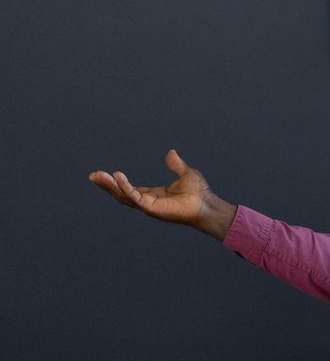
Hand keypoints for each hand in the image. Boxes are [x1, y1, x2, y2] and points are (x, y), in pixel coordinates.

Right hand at [88, 149, 236, 239]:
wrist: (206, 204)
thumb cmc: (199, 194)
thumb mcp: (185, 174)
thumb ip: (175, 164)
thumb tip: (170, 153)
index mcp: (153, 195)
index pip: (130, 189)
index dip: (117, 182)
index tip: (106, 174)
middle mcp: (148, 202)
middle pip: (122, 194)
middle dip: (107, 185)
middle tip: (92, 176)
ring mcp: (149, 206)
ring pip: (124, 196)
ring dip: (110, 186)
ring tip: (97, 176)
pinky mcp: (152, 208)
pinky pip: (134, 196)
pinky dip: (125, 186)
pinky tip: (117, 176)